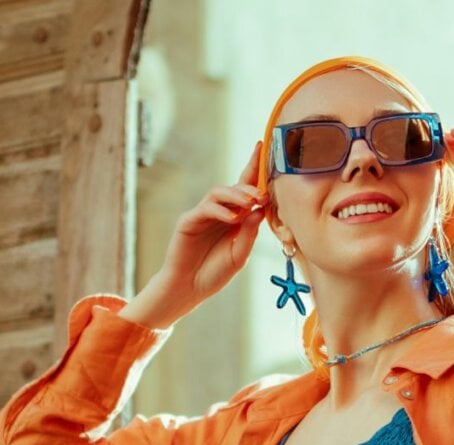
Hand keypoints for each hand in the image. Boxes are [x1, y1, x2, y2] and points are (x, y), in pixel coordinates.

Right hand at [120, 142, 266, 327]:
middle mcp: (221, 212)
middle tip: (262, 194)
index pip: (247, 189)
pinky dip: (220, 211)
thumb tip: (259, 210)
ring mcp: (203, 214)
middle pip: (234, 186)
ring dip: (236, 195)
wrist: (190, 289)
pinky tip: (232, 218)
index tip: (264, 147)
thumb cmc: (215, 273)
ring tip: (249, 203)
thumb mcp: (239, 255)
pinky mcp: (189, 221)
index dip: (255, 168)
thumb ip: (249, 234)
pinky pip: (205, 209)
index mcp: (236, 218)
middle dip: (250, 185)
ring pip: (219, 192)